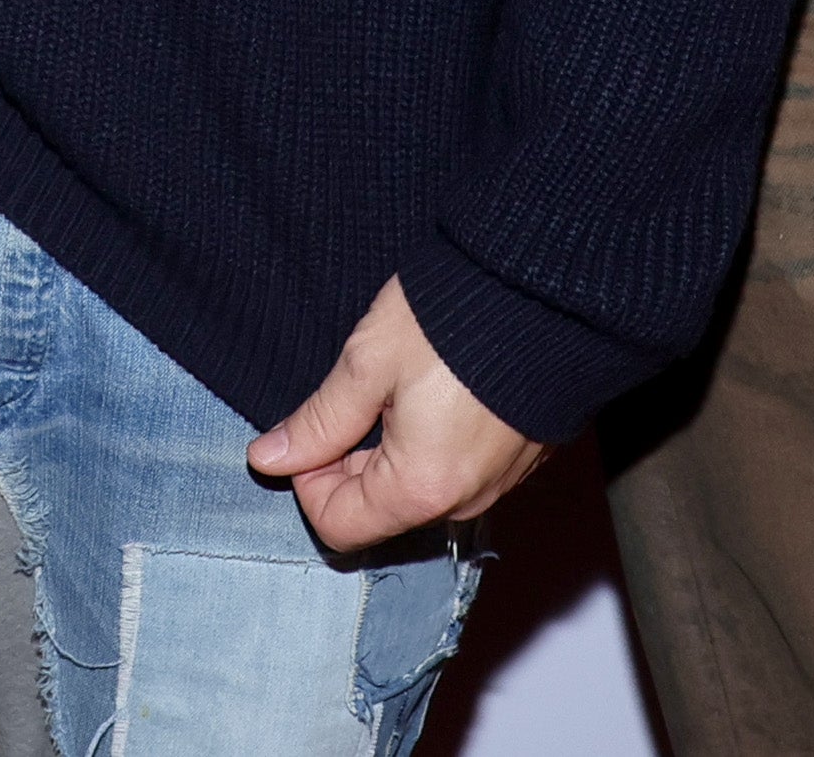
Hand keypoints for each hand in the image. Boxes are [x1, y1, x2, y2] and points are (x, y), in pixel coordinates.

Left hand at [250, 279, 539, 552]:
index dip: (310, 479)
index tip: (316, 429)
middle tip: (358, 396)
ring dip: (396, 451)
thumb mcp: (368, 364)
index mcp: (421, 489)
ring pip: (422, 489)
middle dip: (352, 464)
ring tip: (404, 384)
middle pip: (381, 510)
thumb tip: (269, 458)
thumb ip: (318, 422)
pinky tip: (441, 389)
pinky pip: (462, 470)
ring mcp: (500, 482)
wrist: (544, 287)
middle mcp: (464, 501)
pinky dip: (439, 443)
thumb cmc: (452, 321)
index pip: (338, 526)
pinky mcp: (523, 457)